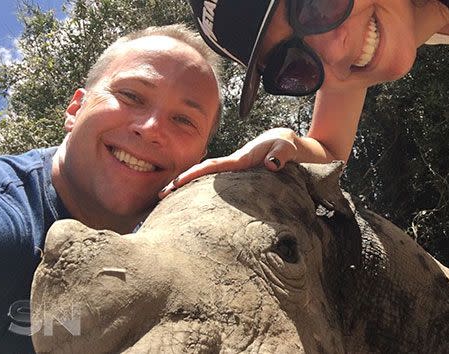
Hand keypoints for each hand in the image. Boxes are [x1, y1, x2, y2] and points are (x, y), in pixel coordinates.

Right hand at [159, 128, 297, 198]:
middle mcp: (233, 165)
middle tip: (161, 195)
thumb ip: (281, 155)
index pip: (213, 167)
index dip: (195, 174)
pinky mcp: (238, 179)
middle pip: (203, 174)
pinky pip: (217, 186)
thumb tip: (271, 165)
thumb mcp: (287, 148)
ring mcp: (234, 173)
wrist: (285, 142)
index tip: (177, 182)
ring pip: (207, 181)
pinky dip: (202, 192)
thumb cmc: (287, 144)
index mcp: (240, 160)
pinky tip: (192, 203)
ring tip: (168, 202)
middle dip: (182, 182)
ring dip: (188, 189)